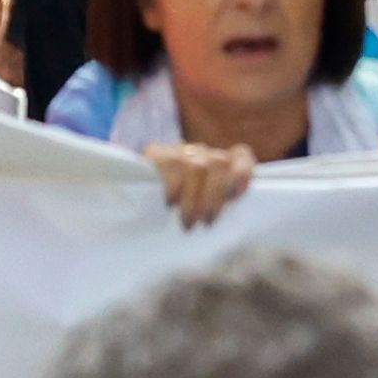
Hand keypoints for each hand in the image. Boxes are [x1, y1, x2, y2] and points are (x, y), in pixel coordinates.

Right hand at [143, 141, 258, 226]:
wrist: (134, 211)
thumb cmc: (180, 218)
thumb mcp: (204, 212)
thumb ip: (221, 207)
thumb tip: (240, 226)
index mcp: (220, 163)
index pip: (240, 155)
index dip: (243, 172)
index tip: (236, 195)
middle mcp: (202, 153)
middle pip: (219, 163)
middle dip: (215, 196)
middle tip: (206, 222)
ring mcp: (180, 150)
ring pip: (197, 166)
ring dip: (194, 199)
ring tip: (188, 223)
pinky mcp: (156, 153)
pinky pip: (172, 162)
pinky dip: (174, 185)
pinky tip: (170, 203)